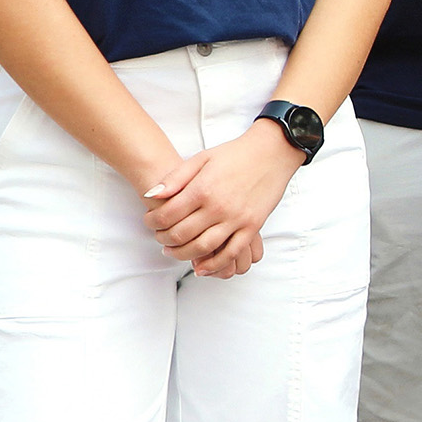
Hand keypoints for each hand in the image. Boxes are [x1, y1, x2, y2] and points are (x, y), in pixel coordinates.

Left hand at [144, 126, 300, 272]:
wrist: (271, 153)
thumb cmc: (235, 154)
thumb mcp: (201, 158)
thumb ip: (176, 178)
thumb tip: (152, 194)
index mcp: (203, 189)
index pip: (168, 215)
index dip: (153, 222)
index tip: (149, 221)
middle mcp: (218, 207)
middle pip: (182, 234)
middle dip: (164, 239)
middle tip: (159, 237)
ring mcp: (237, 219)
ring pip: (203, 248)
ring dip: (183, 254)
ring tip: (174, 251)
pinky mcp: (252, 227)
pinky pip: (231, 253)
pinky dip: (214, 264)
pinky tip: (200, 268)